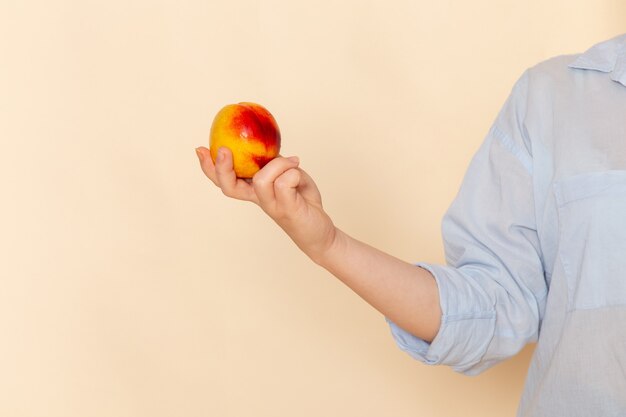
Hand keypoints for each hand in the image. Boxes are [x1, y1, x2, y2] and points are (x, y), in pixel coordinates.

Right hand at [195, 146, 337, 261]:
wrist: (320, 230)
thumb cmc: (303, 200)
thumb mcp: (288, 174)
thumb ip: (275, 163)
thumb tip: (267, 147)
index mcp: (254, 191)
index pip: (225, 181)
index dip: (210, 167)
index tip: (201, 149)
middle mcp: (259, 199)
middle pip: (229, 186)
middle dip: (222, 167)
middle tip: (224, 150)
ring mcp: (271, 205)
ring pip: (262, 179)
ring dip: (279, 164)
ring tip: (294, 162)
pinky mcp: (287, 209)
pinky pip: (285, 181)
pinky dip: (294, 171)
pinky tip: (301, 174)